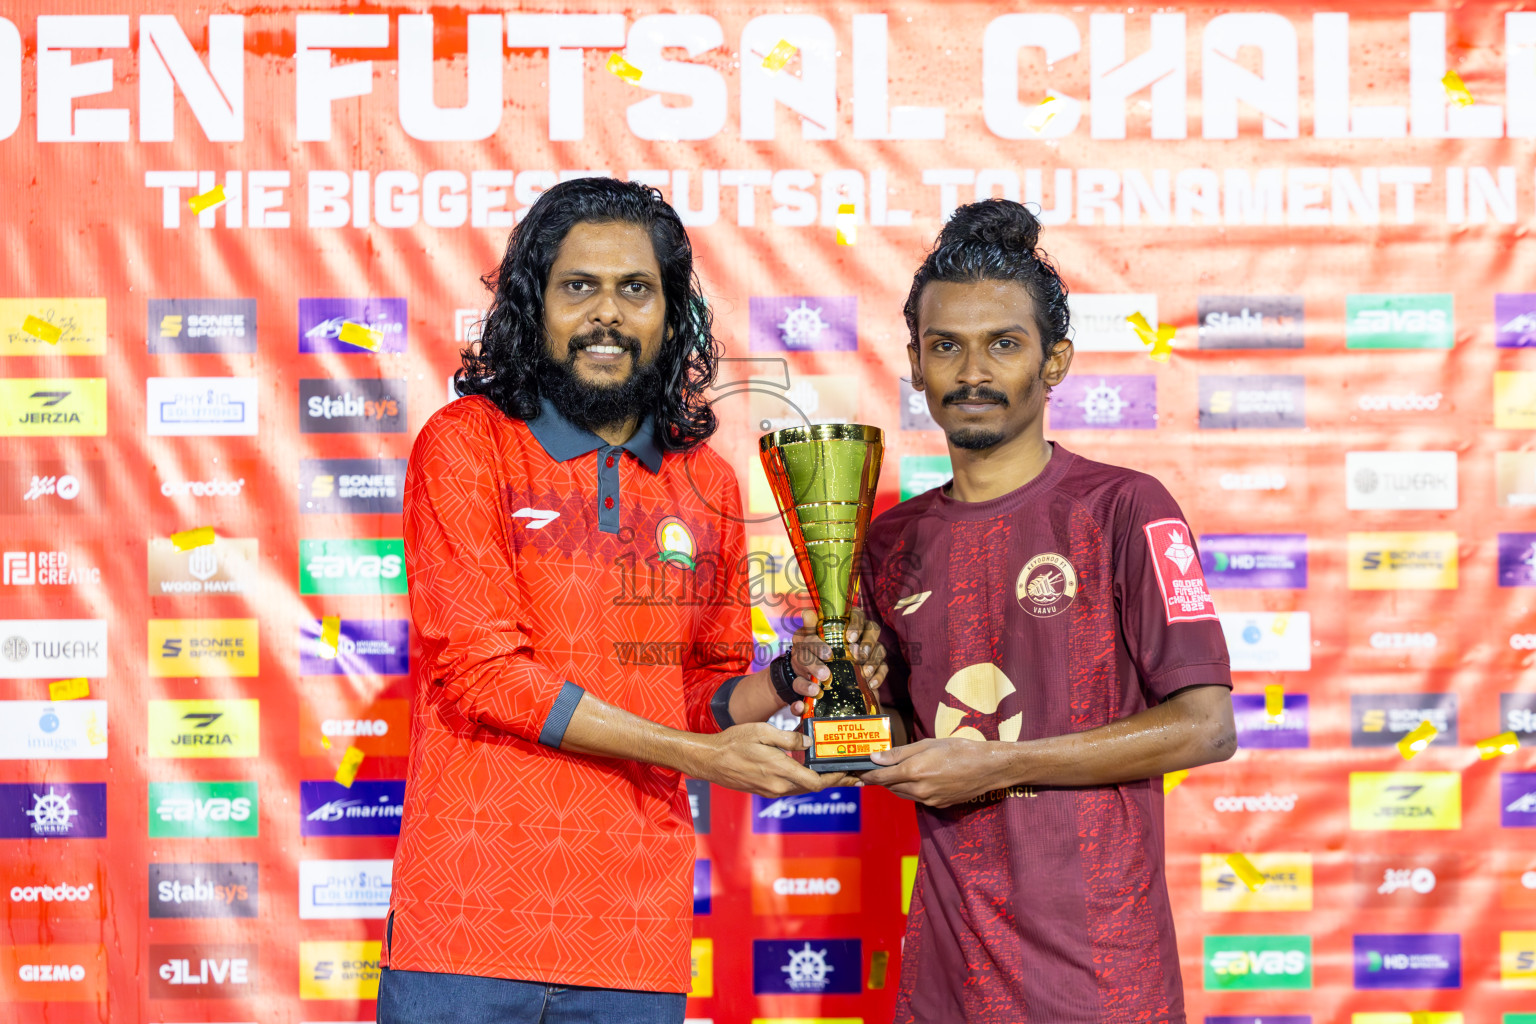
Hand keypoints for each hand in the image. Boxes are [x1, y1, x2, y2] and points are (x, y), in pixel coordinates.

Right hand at [689, 722, 840, 797]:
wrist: (709, 760)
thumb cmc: (733, 742)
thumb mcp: (762, 731)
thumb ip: (788, 737)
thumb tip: (809, 741)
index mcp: (779, 770)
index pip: (816, 782)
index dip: (835, 778)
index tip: (848, 771)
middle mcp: (777, 786)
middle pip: (813, 788)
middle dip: (834, 781)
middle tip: (851, 774)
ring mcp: (771, 790)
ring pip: (802, 789)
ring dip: (820, 782)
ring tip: (836, 772)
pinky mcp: (765, 790)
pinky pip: (791, 788)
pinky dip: (805, 781)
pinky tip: (810, 771)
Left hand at [784, 608, 887, 715]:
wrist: (815, 674)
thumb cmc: (814, 651)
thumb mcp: (809, 640)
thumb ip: (810, 628)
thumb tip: (806, 614)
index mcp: (848, 621)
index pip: (858, 615)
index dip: (857, 624)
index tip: (849, 638)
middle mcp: (862, 632)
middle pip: (873, 630)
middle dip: (868, 642)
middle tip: (858, 656)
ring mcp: (870, 649)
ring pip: (880, 649)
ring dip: (874, 660)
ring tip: (864, 672)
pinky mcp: (875, 665)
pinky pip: (883, 667)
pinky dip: (879, 675)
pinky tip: (871, 683)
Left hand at [860, 737, 1012, 806]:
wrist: (987, 768)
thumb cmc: (959, 750)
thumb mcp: (927, 744)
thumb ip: (899, 753)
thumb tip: (876, 758)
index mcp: (914, 772)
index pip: (881, 777)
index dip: (866, 775)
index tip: (857, 771)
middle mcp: (918, 790)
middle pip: (889, 787)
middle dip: (881, 779)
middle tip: (875, 768)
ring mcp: (928, 800)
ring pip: (902, 794)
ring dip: (895, 785)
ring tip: (895, 771)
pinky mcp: (937, 805)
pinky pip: (916, 798)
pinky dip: (910, 790)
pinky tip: (917, 778)